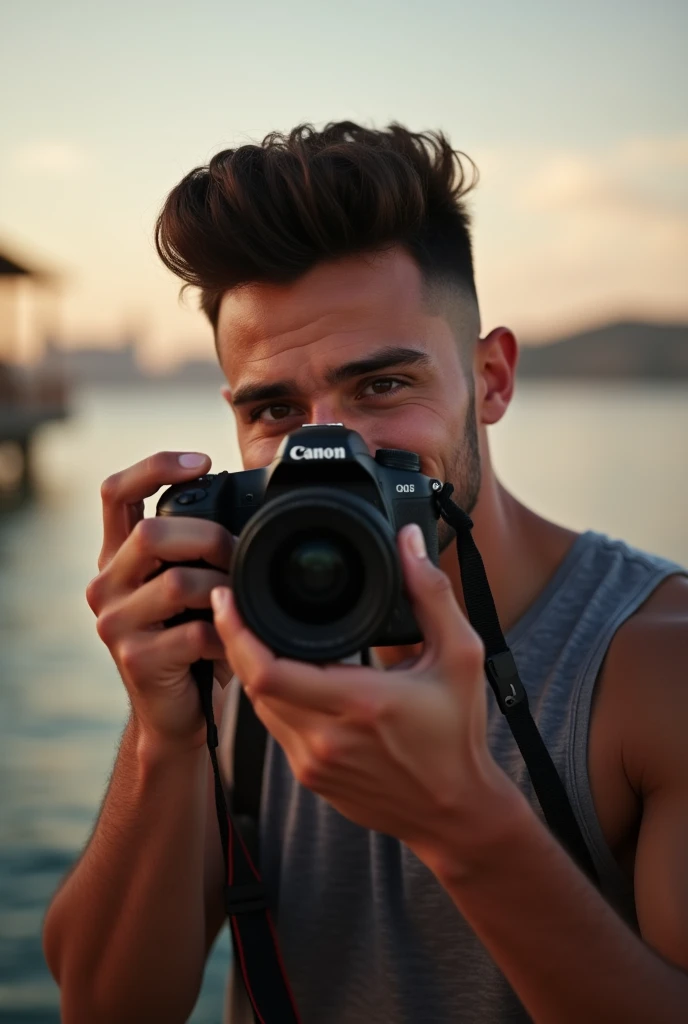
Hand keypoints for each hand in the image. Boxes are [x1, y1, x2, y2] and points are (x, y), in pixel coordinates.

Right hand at [86, 451, 234, 750]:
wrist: (174, 712)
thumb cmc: (190, 641)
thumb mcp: (186, 586)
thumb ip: (194, 549)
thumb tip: (247, 508)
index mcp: (117, 557)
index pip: (115, 492)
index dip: (155, 467)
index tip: (202, 462)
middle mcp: (106, 584)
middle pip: (150, 533)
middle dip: (207, 537)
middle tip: (237, 553)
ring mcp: (115, 623)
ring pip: (176, 582)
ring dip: (222, 588)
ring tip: (241, 600)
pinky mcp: (136, 659)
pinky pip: (194, 632)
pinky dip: (227, 633)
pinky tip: (236, 640)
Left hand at [210, 523, 515, 868]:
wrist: (456, 813)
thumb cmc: (458, 735)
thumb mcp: (460, 655)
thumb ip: (431, 593)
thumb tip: (409, 541)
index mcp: (359, 703)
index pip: (268, 671)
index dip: (236, 633)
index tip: (225, 597)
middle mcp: (327, 738)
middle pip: (252, 684)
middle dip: (236, 640)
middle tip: (232, 602)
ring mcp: (313, 764)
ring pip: (259, 707)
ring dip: (252, 668)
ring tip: (251, 630)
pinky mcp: (311, 778)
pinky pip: (274, 729)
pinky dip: (271, 697)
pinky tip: (280, 673)